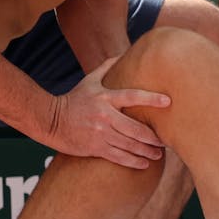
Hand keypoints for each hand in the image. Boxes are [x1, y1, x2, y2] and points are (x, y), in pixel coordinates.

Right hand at [43, 56, 170, 166]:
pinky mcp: (95, 148)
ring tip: (158, 155)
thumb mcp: (88, 81)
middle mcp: (105, 116)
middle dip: (153, 138)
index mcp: (106, 97)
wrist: (50, 120)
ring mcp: (100, 133)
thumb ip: (106, 68)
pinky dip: (133, 162)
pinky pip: (119, 157)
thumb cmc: (73, 100)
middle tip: (165, 142)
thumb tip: (122, 54)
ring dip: (147, 152)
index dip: (151, 98)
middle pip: (135, 129)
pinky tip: (144, 164)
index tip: (168, 101)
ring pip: (129, 145)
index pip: (133, 96)